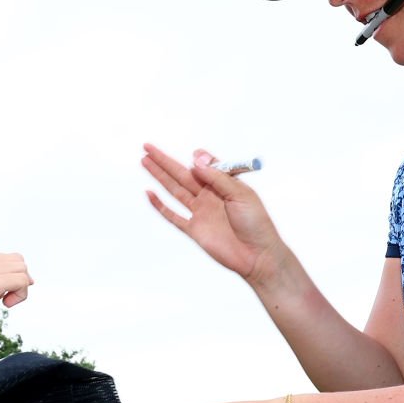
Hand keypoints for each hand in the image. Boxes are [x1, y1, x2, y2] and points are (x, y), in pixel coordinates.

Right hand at [0, 255, 32, 341]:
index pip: (3, 259)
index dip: (11, 275)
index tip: (4, 295)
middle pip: (16, 260)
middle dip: (18, 280)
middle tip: (6, 299)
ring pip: (21, 268)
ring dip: (20, 288)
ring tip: (5, 302)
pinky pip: (21, 280)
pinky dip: (21, 294)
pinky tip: (6, 305)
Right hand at [141, 144, 287, 285]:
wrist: (258, 255)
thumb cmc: (256, 223)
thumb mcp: (241, 194)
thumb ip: (218, 177)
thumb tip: (196, 160)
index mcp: (223, 185)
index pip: (203, 166)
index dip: (194, 158)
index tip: (193, 156)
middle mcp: (209, 196)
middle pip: (182, 174)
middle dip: (164, 161)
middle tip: (148, 147)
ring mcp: (200, 213)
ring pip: (174, 190)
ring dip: (159, 175)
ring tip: (145, 161)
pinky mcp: (194, 230)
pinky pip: (173, 215)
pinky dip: (160, 205)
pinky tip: (150, 193)